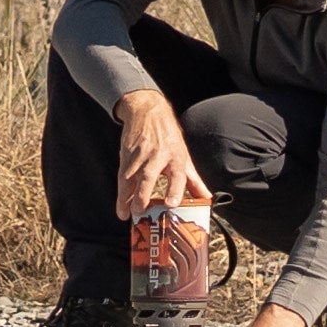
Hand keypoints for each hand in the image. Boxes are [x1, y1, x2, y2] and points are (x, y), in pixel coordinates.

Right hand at [114, 91, 202, 220]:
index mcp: (175, 157)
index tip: (171, 203)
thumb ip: (194, 181)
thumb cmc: (168, 137)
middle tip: (140, 212)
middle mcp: (157, 156)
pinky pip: (122, 176)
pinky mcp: (127, 155)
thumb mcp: (184, 156)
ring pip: (131, 177)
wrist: (148, 111)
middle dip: (143, 195)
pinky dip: (120, 192)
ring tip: (126, 214)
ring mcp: (140, 156)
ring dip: (127, 197)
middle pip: (149, 176)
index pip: (177, 174)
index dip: (175, 189)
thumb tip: (206, 199)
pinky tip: (120, 206)